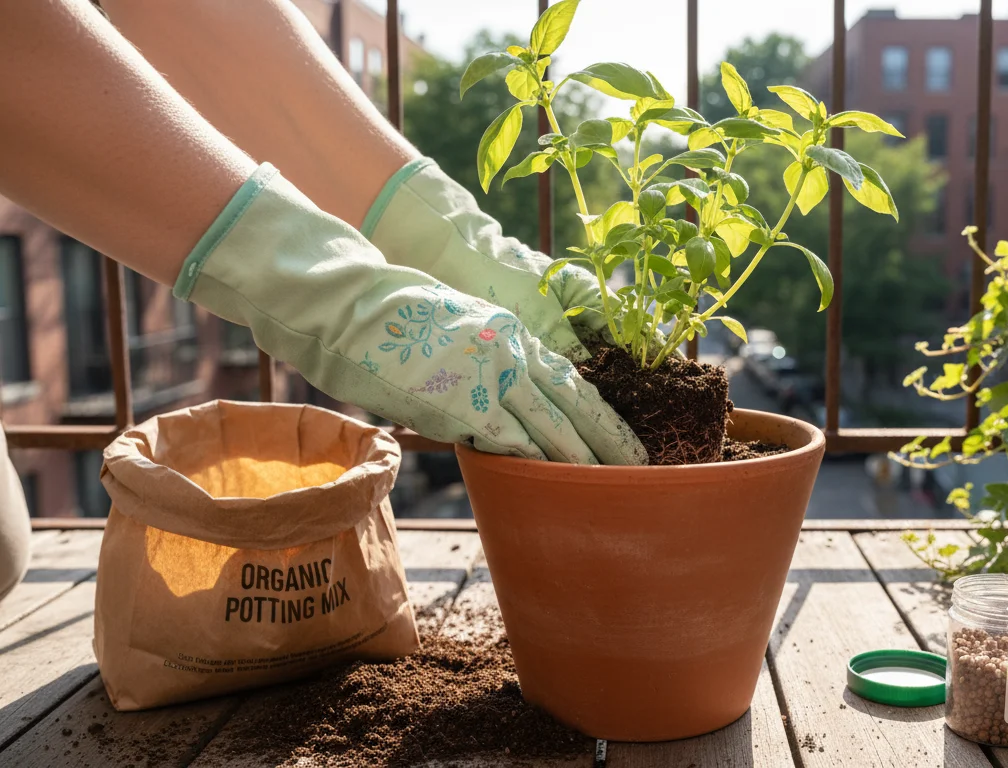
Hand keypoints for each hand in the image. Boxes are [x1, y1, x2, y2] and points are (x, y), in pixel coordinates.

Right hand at [177, 164, 646, 464]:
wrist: (344, 302)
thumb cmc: (386, 314)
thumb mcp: (451, 325)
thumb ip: (481, 358)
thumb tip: (493, 396)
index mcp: (509, 331)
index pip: (568, 378)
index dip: (599, 411)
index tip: (623, 436)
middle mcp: (508, 349)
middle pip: (572, 402)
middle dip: (608, 439)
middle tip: (639, 468)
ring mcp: (487, 374)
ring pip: (550, 424)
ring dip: (581, 459)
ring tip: (610, 485)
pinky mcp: (459, 400)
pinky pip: (507, 440)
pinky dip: (531, 464)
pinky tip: (554, 485)